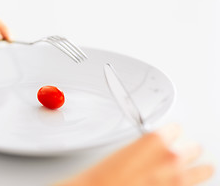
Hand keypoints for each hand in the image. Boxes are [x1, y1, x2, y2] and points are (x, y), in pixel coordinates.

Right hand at [58, 125, 213, 185]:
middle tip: (188, 150)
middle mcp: (170, 159)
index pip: (175, 129)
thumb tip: (150, 149)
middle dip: (188, 149)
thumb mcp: (123, 151)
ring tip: (206, 168)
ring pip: (202, 171)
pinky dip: (186, 185)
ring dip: (199, 169)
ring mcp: (176, 180)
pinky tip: (184, 183)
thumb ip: (144, 147)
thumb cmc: (104, 175)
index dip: (171, 131)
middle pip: (192, 148)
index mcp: (155, 140)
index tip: (172, 134)